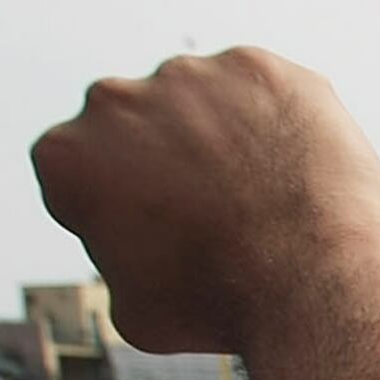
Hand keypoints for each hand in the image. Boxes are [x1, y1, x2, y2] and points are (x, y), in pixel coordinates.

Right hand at [29, 48, 379, 354]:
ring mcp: (188, 74)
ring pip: (205, 106)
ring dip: (226, 139)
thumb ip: (120, 259)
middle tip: (221, 216)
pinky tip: (302, 170)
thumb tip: (138, 246)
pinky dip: (283, 124)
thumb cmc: (219, 307)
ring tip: (269, 197)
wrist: (314, 283)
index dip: (123, 210)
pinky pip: (267, 95)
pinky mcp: (258, 67)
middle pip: (139, 130)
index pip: (85, 175)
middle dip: (170, 164)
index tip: (162, 239)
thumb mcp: (134, 311)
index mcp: (64, 155)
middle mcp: (113, 100)